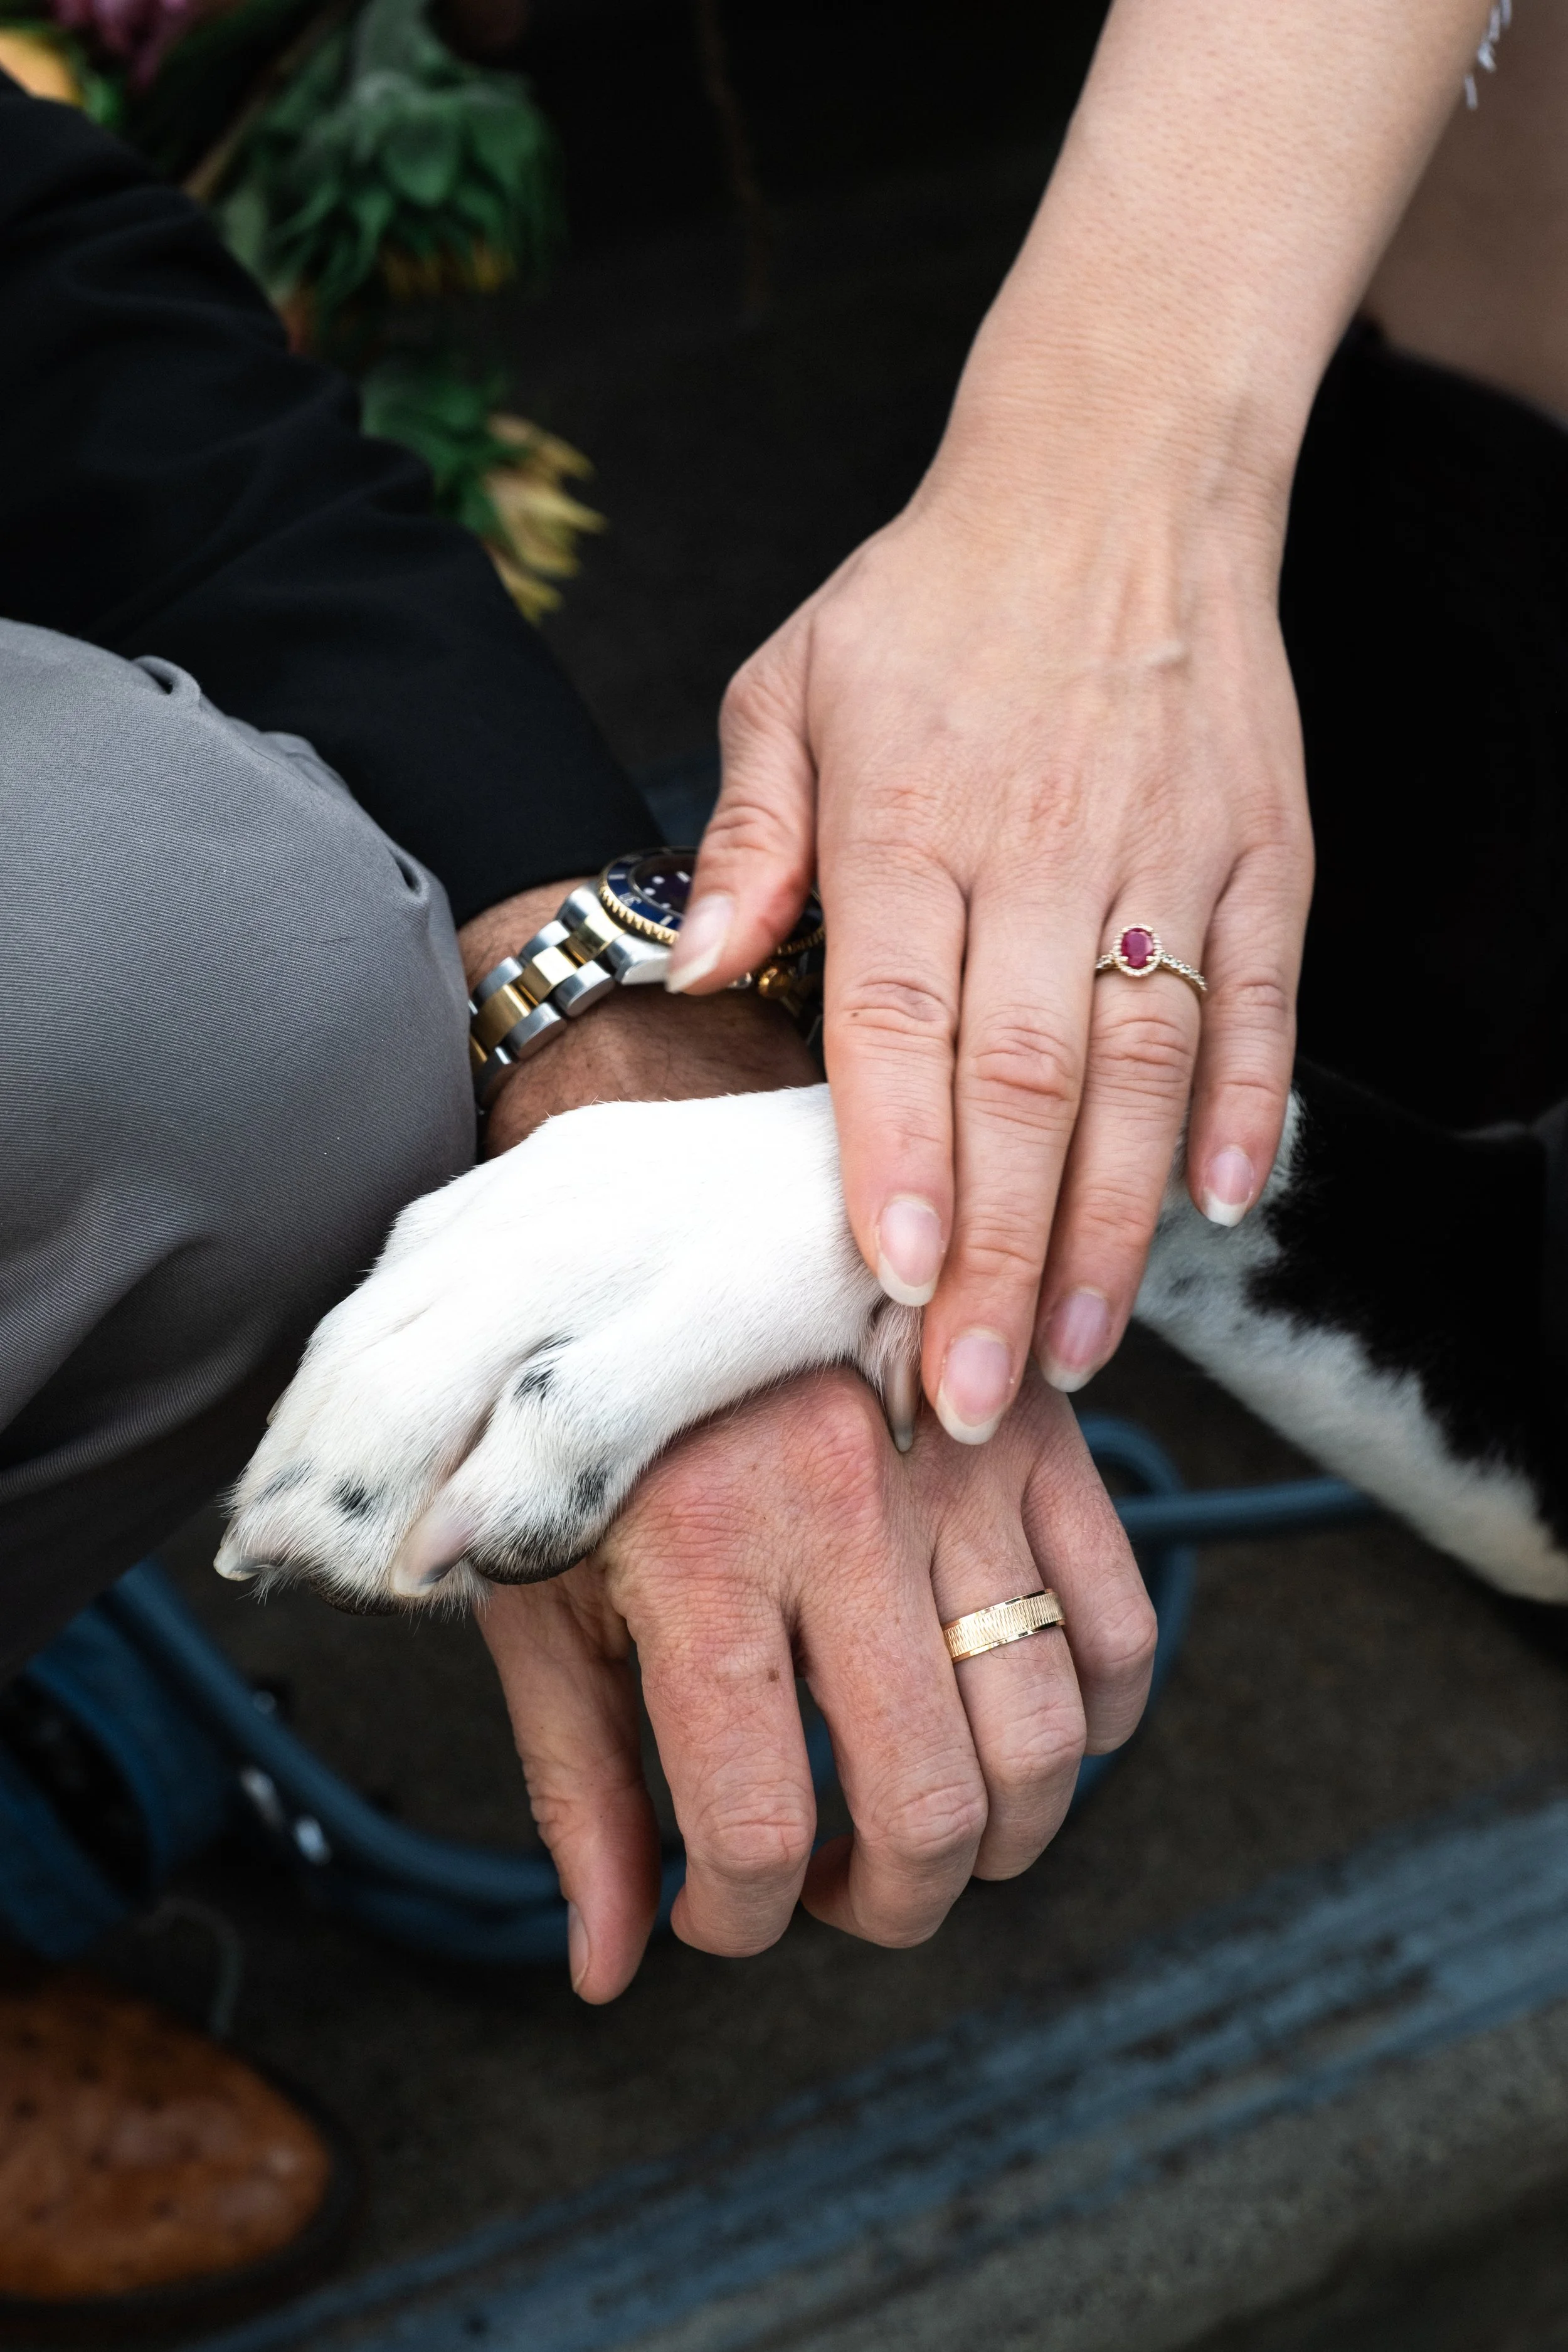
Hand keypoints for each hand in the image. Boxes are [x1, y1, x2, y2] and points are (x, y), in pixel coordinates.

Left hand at [479, 1363, 1154, 2000]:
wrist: (673, 1228)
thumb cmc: (594, 1432)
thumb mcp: (544, 1596)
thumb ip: (580, 1789)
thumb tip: (611, 1969)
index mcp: (700, 1558)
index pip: (758, 1829)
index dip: (737, 1920)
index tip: (715, 1908)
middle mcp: (843, 1515)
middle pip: (933, 1808)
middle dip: (889, 1902)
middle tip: (836, 1886)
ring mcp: (960, 1471)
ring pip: (1049, 1740)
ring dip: (999, 1838)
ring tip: (919, 1821)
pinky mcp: (1037, 1439)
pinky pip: (1123, 1631)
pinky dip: (1095, 1722)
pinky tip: (1011, 1727)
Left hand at [660, 0, 1494, 1438]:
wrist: (1118, 475)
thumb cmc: (933, 594)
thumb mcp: (794, 680)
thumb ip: (745, 836)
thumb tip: (691, 967)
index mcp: (911, 824)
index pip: (897, 1025)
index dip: (900, 1165)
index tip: (897, 1291)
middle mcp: (1038, 852)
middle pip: (1021, 1085)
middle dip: (1002, 1255)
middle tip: (979, 1392)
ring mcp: (1164, 855)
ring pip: (1143, 1072)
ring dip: (1116, 1223)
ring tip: (1085, 1348)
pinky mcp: (1261, 849)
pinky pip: (1260, 999)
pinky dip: (1248, 1107)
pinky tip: (1224, 1205)